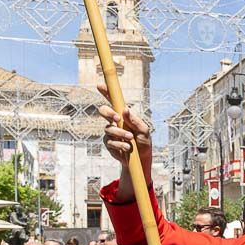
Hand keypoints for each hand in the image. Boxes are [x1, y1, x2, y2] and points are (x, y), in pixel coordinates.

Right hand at [98, 87, 151, 202]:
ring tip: (131, 139)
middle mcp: (114, 122)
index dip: (105, 92)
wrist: (141, 160)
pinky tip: (127, 148)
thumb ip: (135, 120)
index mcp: (123, 115)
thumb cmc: (144, 142)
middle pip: (103, 111)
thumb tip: (125, 109)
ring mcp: (110, 133)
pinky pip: (110, 142)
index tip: (100, 85)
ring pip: (108, 129)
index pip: (113, 101)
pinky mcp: (108, 144)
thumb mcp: (144, 131)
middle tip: (117, 118)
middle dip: (108, 113)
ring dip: (120, 134)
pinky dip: (120, 145)